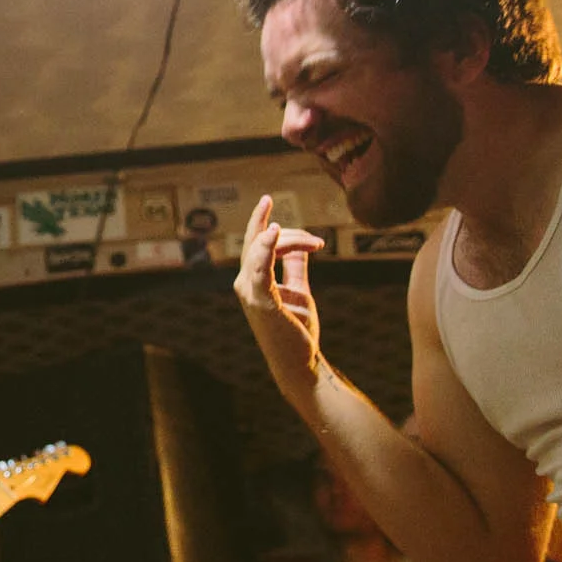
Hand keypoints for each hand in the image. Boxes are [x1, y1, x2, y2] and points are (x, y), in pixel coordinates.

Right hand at [233, 195, 329, 398]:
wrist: (300, 363)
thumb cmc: (297, 331)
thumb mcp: (299, 291)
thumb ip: (295, 268)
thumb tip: (302, 247)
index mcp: (253, 281)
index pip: (260, 245)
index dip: (280, 231)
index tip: (316, 240)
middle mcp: (245, 284)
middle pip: (257, 242)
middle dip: (266, 221)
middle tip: (269, 198)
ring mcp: (250, 292)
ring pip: (259, 250)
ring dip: (279, 236)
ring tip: (297, 233)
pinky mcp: (261, 301)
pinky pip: (260, 267)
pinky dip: (266, 247)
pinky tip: (275, 232)